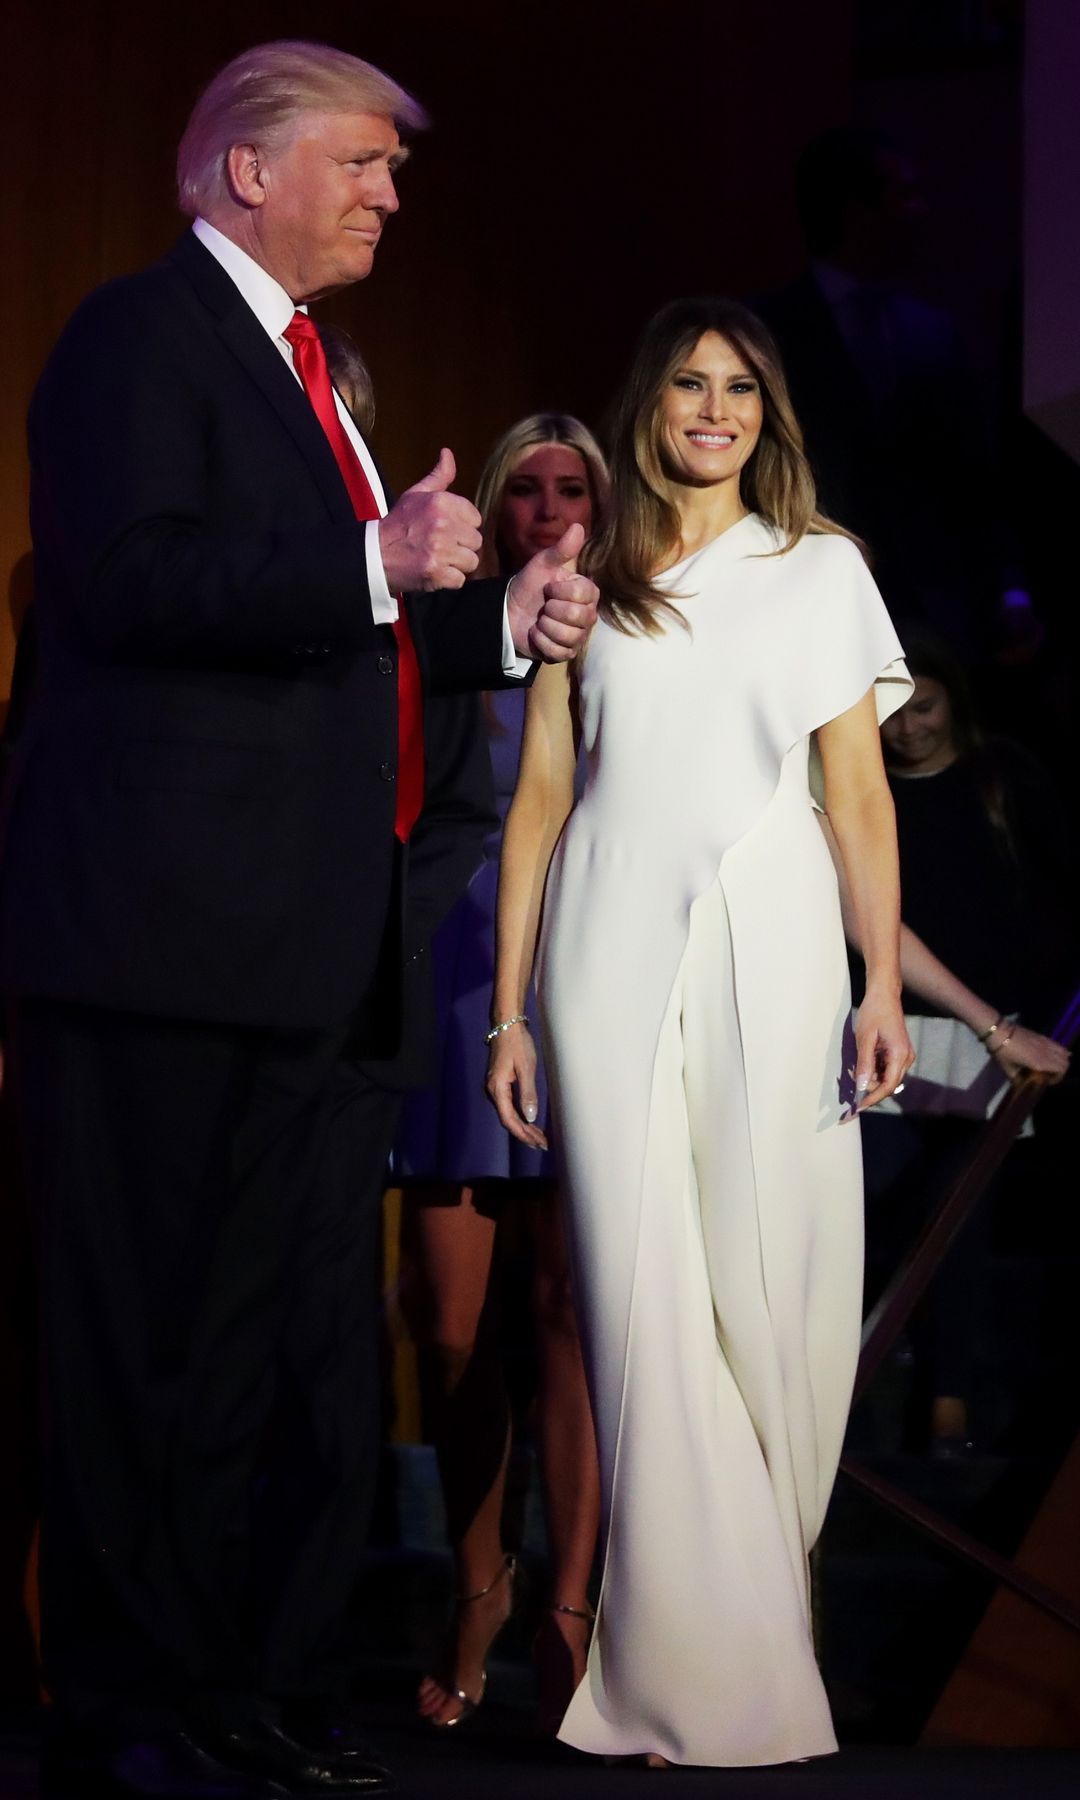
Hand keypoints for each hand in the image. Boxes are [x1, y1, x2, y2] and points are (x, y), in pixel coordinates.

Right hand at [378, 448, 482, 592]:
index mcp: (441, 502)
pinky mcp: (437, 573)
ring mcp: (441, 550)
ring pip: (471, 561)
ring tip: (439, 559)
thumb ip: (439, 476)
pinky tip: (436, 572)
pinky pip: (460, 579)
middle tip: (441, 546)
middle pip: (476, 541)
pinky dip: (449, 580)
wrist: (375, 554)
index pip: (475, 518)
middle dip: (461, 546)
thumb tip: (448, 453)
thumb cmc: (398, 524)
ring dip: (457, 564)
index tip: (447, 530)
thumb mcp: (416, 494)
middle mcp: (443, 525)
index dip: (463, 526)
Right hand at [485, 1022, 547, 1149]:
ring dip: (523, 1126)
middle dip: (525, 1133)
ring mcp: (494, 1087)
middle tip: (542, 1144)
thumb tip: (530, 1118)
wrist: (507, 1025)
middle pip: (507, 1119)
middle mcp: (492, 1091)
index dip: (523, 1133)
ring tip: (538, 1137)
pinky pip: (508, 1106)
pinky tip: (529, 1121)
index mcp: (497, 1088)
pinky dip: (520, 1116)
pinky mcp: (499, 1084)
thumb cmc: (517, 1044)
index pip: (509, 1119)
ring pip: (508, 1114)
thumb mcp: (526, 1068)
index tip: (538, 1143)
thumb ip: (527, 1093)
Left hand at [506, 523, 598, 662]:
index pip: (583, 594)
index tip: (548, 588)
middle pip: (577, 616)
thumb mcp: (542, 565)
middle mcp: (588, 616)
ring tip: (539, 620)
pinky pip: (557, 651)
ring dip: (545, 626)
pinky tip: (536, 634)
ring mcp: (578, 637)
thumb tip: (579, 526)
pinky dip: (541, 642)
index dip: (560, 591)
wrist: (509, 612)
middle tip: (543, 606)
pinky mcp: (566, 654)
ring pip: (567, 635)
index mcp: (587, 593)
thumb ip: (562, 549)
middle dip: (551, 610)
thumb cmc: (529, 586)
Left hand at [848, 989, 914, 1117]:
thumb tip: (861, 1087)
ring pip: (886, 1077)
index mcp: (900, 1055)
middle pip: (887, 1084)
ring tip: (855, 1065)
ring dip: (870, 1076)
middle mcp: (906, 1058)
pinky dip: (873, 1069)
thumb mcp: (865, 1039)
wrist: (884, 994)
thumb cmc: (874, 1012)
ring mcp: (904, 1055)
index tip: (857, 1108)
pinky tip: (863, 1060)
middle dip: (868, 1086)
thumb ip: (864, 1064)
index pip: (887, 1087)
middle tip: (851, 1076)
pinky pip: (886, 1068)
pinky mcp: (898, 1052)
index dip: (871, 1099)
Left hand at [991, 1023, 1069, 1081]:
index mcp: (1039, 1063)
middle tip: (1050, 1074)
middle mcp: (1046, 1053)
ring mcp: (1045, 1043)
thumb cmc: (1002, 1052)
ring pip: (1064, 1052)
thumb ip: (1016, 1078)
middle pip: (1065, 1062)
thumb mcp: (1008, 1069)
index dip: (1057, 1078)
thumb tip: (1019, 1084)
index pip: (1060, 1071)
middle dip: (1061, 1071)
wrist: (999, 1031)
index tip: (1047, 1081)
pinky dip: (1058, 1050)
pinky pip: (1057, 1044)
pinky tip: (1049, 1054)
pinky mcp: (1042, 1036)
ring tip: (1051, 1065)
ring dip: (1061, 1060)